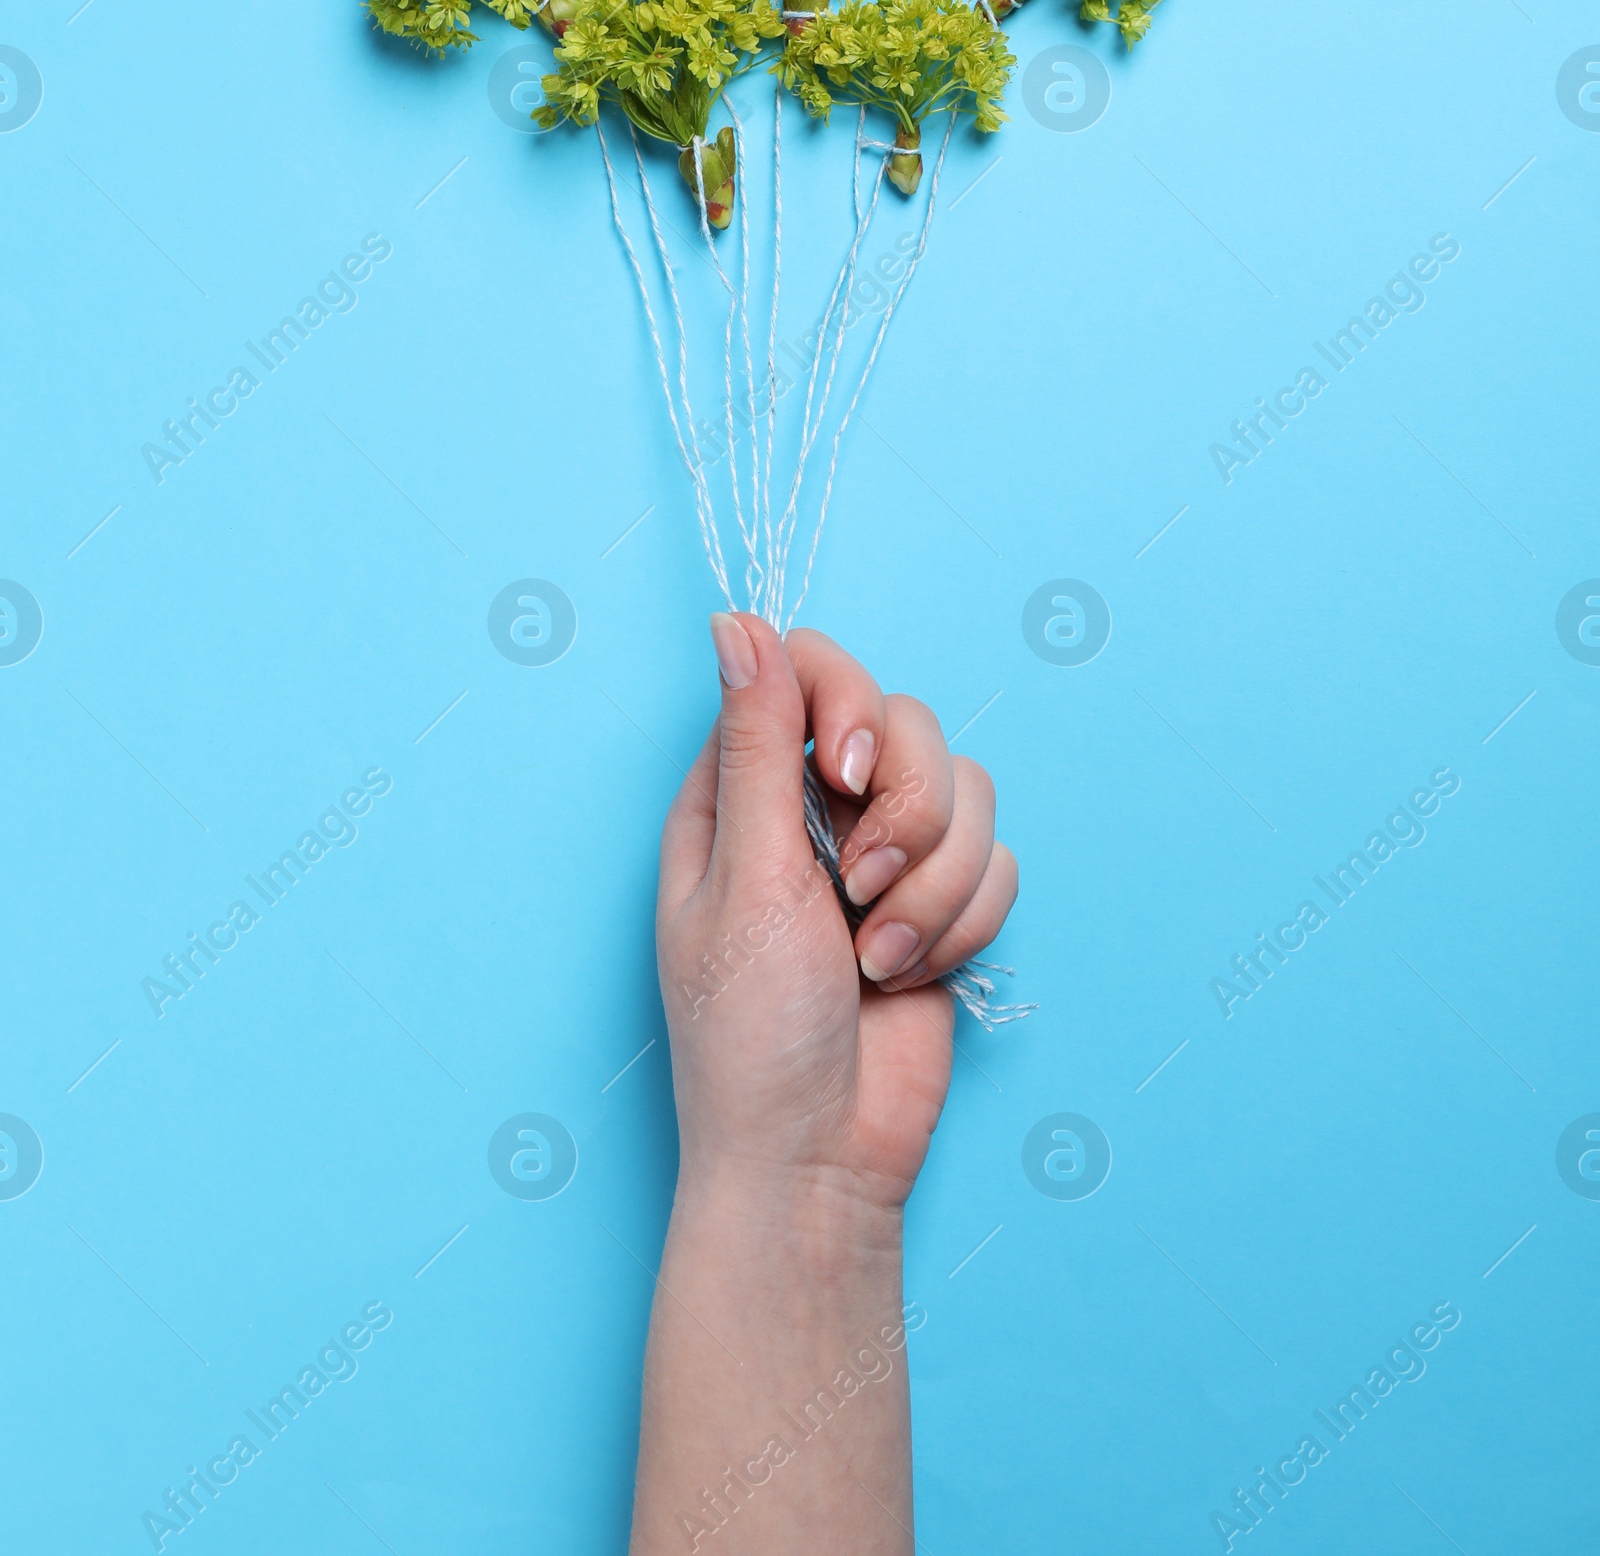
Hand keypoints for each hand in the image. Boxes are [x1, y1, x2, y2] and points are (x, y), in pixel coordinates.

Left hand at [656, 613, 1018, 1208]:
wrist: (819, 1162)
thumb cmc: (751, 1035)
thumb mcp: (746, 879)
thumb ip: (757, 745)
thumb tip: (738, 620)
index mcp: (741, 788)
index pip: (810, 667)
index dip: (847, 702)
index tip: (846, 768)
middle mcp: (814, 806)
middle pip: (907, 719)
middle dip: (905, 812)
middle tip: (859, 888)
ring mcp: (884, 854)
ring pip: (966, 789)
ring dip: (933, 885)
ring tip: (878, 955)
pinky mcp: (944, 903)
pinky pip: (999, 860)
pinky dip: (963, 923)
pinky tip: (911, 977)